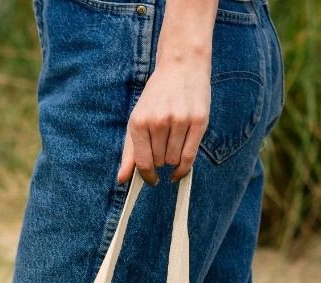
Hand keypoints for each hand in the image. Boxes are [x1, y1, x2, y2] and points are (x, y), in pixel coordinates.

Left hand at [117, 55, 210, 185]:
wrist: (182, 65)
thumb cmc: (158, 95)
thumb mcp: (138, 119)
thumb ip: (130, 151)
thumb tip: (122, 179)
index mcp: (139, 121)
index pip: (143, 162)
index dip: (147, 176)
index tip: (152, 180)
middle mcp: (159, 121)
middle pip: (159, 162)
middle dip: (160, 160)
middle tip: (163, 145)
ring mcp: (180, 121)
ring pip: (174, 160)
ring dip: (173, 159)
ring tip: (173, 142)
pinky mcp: (198, 121)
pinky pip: (189, 157)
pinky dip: (184, 168)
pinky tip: (180, 169)